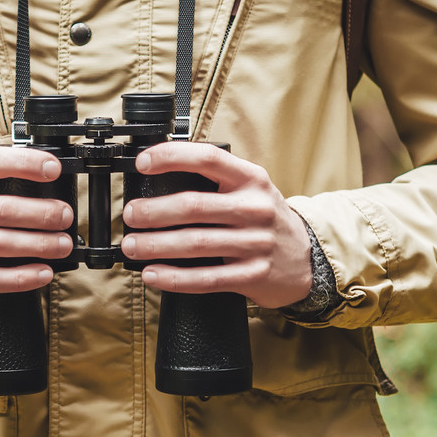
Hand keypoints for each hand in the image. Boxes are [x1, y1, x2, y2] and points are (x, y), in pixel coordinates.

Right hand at [0, 147, 74, 306]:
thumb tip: (42, 179)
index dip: (24, 163)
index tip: (53, 168)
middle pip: (1, 209)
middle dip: (41, 213)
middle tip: (65, 216)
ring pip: (0, 244)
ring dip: (39, 245)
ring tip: (63, 245)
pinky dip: (21, 277)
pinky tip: (42, 273)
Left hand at [121, 142, 311, 307]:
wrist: (306, 259)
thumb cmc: (263, 220)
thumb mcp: (250, 190)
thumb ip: (215, 182)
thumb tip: (155, 180)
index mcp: (251, 179)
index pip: (208, 159)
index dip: (171, 157)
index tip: (142, 163)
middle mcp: (255, 208)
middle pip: (194, 206)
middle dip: (153, 211)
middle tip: (130, 215)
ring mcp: (256, 243)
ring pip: (196, 244)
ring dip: (156, 245)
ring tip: (132, 246)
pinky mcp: (252, 275)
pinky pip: (206, 278)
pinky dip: (174, 278)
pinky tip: (152, 274)